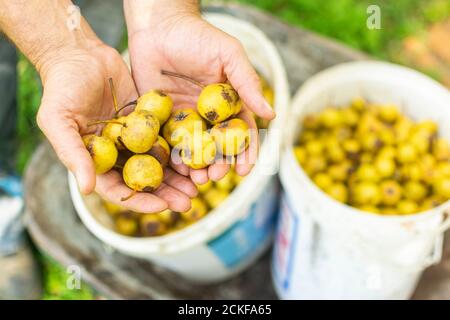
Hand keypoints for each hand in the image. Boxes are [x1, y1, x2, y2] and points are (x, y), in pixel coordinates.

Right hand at [36, 43, 195, 212]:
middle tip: (188, 203)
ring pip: (159, 162)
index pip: (118, 189)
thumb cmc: (61, 86)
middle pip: (144, 181)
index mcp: (95, 160)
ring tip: (199, 186)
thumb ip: (72, 153)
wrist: (80, 54)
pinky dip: (181, 148)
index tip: (163, 207)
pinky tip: (198, 155)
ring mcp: (134, 137)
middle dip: (166, 194)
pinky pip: (167, 137)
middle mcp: (117, 153)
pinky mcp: (148, 120)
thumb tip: (87, 189)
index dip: (140, 201)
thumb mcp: (58, 120)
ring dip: (178, 177)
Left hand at [125, 3, 274, 184]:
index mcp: (227, 104)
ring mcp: (183, 119)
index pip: (239, 133)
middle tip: (216, 176)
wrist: (158, 26)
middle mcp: (207, 116)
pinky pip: (167, 142)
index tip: (245, 170)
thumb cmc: (198, 37)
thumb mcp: (229, 56)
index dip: (245, 153)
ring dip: (196, 167)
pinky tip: (174, 168)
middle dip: (218, 165)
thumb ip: (248, 84)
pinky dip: (171, 157)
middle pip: (216, 147)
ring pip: (192, 150)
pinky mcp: (160, 119)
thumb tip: (271, 115)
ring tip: (196, 180)